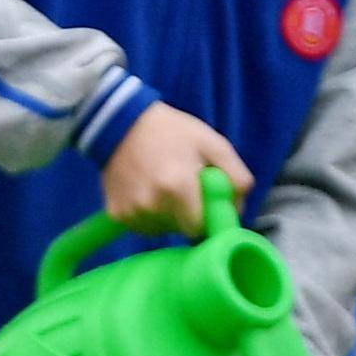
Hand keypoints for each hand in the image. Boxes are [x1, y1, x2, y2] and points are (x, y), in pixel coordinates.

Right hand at [98, 101, 249, 235]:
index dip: (207, 216)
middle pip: (182, 230)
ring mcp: (131, 211)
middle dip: (189, 214)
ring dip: (169, 216)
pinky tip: (148, 192)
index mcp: (177, 187)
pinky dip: (150, 215)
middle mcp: (151, 205)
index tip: (206, 201)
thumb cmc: (173, 132)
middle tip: (186, 188)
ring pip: (163, 230)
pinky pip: (144, 227)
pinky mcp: (116, 215)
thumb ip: (237, 177)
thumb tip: (238, 209)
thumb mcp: (215, 145)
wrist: (123, 125)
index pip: (200, 227)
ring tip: (164, 188)